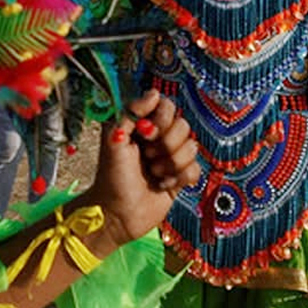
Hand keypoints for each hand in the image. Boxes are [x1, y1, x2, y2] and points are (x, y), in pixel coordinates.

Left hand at [85, 89, 198, 251]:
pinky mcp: (180, 177)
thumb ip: (132, 112)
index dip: (161, 119)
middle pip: (183, 125)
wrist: (117, 215)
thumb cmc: (111, 176)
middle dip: (166, 145)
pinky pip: (196, 169)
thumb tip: (154, 92)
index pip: (167, 106)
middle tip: (147, 158)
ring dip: (171, 164)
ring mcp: (171, 157)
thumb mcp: (115, 139)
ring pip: (191, 147)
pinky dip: (180, 179)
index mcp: (142, 124)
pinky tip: (163, 185)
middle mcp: (158, 138)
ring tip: (153, 173)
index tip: (145, 132)